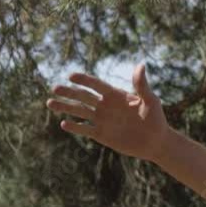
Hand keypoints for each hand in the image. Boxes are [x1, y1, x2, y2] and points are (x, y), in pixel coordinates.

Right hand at [46, 63, 170, 161]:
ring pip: (80, 112)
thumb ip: (141, 85)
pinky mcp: (101, 134)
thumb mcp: (150, 100)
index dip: (85, 80)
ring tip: (50, 102)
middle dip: (69, 92)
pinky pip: (85, 129)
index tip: (71, 76)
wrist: (155, 141)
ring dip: (65, 107)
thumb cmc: (156, 119)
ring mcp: (102, 120)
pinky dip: (75, 127)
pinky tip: (63, 123)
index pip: (97, 85)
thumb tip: (140, 65)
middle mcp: (106, 106)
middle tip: (55, 88)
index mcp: (116, 95)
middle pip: (84, 97)